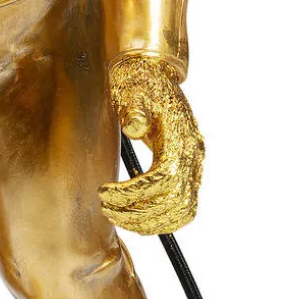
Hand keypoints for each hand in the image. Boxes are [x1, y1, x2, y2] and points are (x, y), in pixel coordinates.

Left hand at [100, 55, 205, 235]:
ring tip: (117, 217)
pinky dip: (161, 220)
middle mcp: (193, 154)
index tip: (104, 193)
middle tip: (106, 209)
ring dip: (150, 223)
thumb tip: (134, 128)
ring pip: (183, 211)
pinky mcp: (189, 171)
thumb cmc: (139, 83)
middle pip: (175, 202)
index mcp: (180, 136)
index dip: (134, 193)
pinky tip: (135, 218)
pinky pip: (184, 207)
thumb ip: (135, 108)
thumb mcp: (132, 90)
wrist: (153, 75)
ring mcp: (194, 164)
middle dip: (138, 213)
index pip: (164, 178)